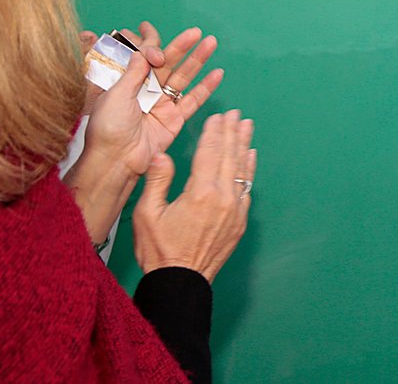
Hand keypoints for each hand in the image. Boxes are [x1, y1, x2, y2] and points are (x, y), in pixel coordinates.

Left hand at [81, 22, 223, 180]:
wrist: (115, 160)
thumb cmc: (107, 129)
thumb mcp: (116, 94)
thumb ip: (134, 72)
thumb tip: (144, 51)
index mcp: (128, 83)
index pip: (147, 59)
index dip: (156, 49)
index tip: (159, 49)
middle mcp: (146, 91)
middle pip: (169, 64)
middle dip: (183, 47)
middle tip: (197, 33)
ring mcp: (162, 104)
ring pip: (183, 78)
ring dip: (198, 61)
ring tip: (211, 43)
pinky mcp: (175, 119)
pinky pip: (193, 100)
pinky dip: (206, 87)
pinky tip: (217, 74)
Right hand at [133, 110, 255, 281]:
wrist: (181, 282)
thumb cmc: (159, 251)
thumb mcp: (147, 214)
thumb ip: (157, 181)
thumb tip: (162, 155)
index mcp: (199, 193)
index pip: (209, 153)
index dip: (213, 132)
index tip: (217, 116)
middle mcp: (222, 198)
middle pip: (229, 156)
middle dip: (232, 132)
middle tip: (236, 114)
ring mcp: (235, 209)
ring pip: (242, 169)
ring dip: (244, 145)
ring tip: (247, 126)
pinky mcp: (240, 221)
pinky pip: (247, 188)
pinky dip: (249, 170)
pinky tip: (250, 157)